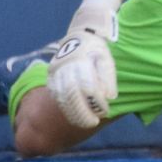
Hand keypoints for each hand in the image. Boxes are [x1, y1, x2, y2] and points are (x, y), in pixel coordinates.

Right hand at [47, 1, 118, 128]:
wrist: (78, 38)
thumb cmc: (96, 51)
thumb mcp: (107, 59)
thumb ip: (108, 77)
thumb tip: (110, 96)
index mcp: (82, 60)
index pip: (87, 85)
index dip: (96, 101)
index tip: (105, 111)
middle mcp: (66, 66)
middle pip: (72, 93)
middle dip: (82, 112)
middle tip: (93, 122)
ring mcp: (56, 72)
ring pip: (61, 96)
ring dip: (73, 113)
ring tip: (84, 122)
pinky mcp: (51, 77)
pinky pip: (55, 95)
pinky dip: (65, 107)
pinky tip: (74, 115)